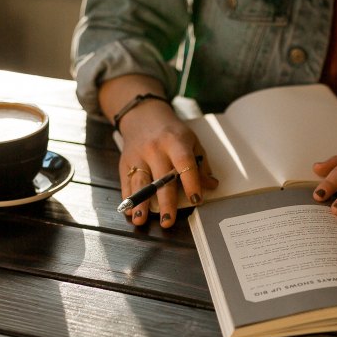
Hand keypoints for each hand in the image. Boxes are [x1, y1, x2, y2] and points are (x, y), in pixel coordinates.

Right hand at [103, 76, 217, 227]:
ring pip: (140, 182)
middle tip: (168, 221)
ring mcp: (138, 156)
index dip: (191, 183)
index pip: (185, 164)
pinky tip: (129, 212)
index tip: (196, 200)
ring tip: (141, 220)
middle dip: (165, 202)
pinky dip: (127, 198)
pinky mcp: (125, 162)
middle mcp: (155, 149)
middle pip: (161, 179)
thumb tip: (210, 185)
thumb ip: (201, 164)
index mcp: (175, 142)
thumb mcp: (191, 141)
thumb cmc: (171, 132)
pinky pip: (126, 182)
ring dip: (140, 203)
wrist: (143, 116)